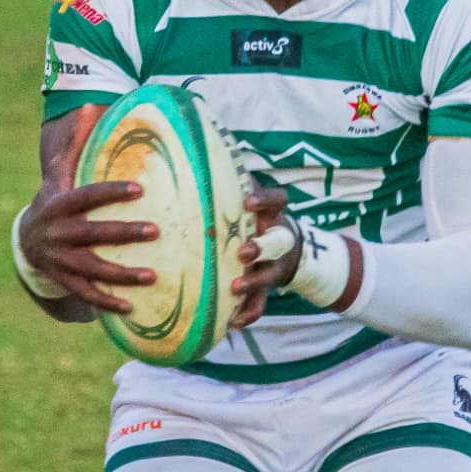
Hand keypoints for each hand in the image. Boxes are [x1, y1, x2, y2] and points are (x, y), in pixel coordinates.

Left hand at [229, 182, 298, 330]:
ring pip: (270, 275)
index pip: (277, 199)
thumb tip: (184, 147)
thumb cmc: (248, 218)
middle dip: (261, 247)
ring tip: (234, 289)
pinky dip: (249, 313)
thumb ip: (223, 181)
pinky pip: (262, 304)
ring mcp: (275, 264)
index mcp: (272, 213)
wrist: (286, 250)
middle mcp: (278, 237)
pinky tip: (233, 323)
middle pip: (277, 241)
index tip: (245, 201)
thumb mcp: (242, 197)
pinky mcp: (268, 288)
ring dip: (254, 282)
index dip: (263, 200)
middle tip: (243, 252)